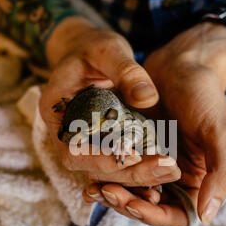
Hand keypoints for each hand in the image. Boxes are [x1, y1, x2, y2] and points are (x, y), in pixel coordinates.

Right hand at [39, 17, 180, 186]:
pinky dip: (139, 170)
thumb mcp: (108, 50)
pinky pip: (117, 165)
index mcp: (56, 112)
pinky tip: (164, 169)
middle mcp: (67, 134)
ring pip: (106, 172)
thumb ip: (126, 70)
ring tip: (170, 172)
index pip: (73, 150)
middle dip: (128, 173)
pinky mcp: (103, 144)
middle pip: (91, 169)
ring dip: (137, 177)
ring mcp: (85, 142)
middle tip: (165, 170)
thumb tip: (148, 98)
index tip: (134, 155)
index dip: (100, 158)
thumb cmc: (94, 48)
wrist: (91, 53)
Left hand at [83, 22, 225, 225]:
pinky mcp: (132, 149)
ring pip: (129, 191)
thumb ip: (221, 174)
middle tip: (106, 192)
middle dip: (126, 204)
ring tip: (92, 188)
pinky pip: (117, 168)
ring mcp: (150, 164)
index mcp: (197, 181)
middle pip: (148, 207)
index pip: (177, 215)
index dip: (153, 216)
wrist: (182, 64)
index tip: (133, 205)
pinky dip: (104, 172)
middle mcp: (173, 179)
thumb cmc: (206, 97)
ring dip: (111, 192)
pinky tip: (88, 170)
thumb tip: (206, 218)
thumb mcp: (221, 133)